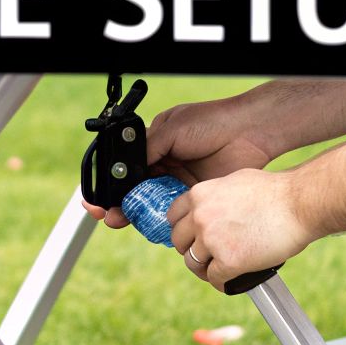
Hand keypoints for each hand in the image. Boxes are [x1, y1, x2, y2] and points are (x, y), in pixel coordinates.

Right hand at [82, 94, 284, 228]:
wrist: (248, 132)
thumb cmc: (212, 122)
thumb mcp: (172, 129)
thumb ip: (147, 148)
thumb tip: (126, 169)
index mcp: (154, 146)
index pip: (126, 168)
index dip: (111, 184)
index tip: (97, 197)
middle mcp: (164, 165)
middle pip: (135, 190)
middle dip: (117, 203)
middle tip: (106, 214)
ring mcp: (178, 182)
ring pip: (150, 203)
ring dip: (134, 214)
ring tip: (120, 220)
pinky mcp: (194, 197)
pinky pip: (172, 212)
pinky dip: (160, 220)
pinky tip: (149, 223)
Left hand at [169, 169, 313, 291]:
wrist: (299, 204)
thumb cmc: (275, 192)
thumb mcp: (234, 182)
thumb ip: (216, 197)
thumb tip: (210, 209)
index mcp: (199, 194)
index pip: (173, 218)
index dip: (183, 230)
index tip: (191, 238)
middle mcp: (200, 216)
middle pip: (180, 243)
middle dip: (192, 250)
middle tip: (206, 256)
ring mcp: (212, 239)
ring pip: (194, 264)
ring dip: (204, 269)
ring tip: (217, 271)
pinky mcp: (228, 261)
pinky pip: (214, 279)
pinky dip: (222, 283)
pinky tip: (230, 282)